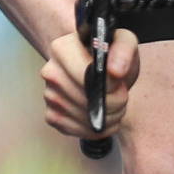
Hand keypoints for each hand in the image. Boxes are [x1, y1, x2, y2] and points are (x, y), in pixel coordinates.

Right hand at [42, 26, 137, 140]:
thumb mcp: (124, 41)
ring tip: (114, 104)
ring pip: (86, 120)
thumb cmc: (110, 54)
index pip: (88, 77)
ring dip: (110, 118)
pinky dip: (99, 129)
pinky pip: (80, 132)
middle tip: (121, 94)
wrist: (99, 67)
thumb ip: (123, 50)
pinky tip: (103, 116)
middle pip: (88, 101)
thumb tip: (115, 71)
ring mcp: (49, 96)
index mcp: (62, 49)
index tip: (119, 82)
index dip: (111, 86)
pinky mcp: (53, 117)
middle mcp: (50, 72)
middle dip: (114, 103)